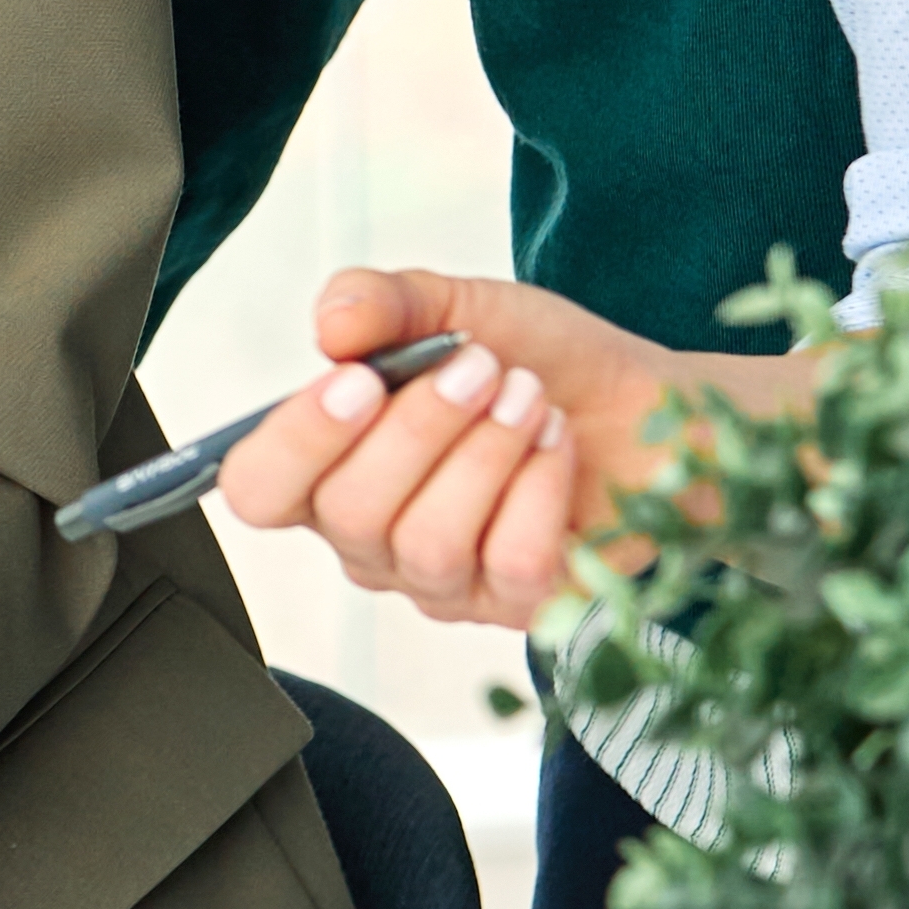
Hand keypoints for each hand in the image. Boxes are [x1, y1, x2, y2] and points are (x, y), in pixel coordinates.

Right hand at [212, 264, 699, 628]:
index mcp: (331, 466)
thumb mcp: (457, 306)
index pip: (260, 489)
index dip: (297, 442)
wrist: (648, 404)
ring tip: (530, 398)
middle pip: (349, 513)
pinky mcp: (517, 605)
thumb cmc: (541, 363)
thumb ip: (383, 303)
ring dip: (488, 452)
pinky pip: (510, 564)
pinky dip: (541, 487)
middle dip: (423, 426)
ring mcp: (443, 582)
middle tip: (482, 367)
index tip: (360, 381)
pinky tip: (557, 445)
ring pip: (428, 543)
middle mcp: (373, 538)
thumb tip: (332, 322)